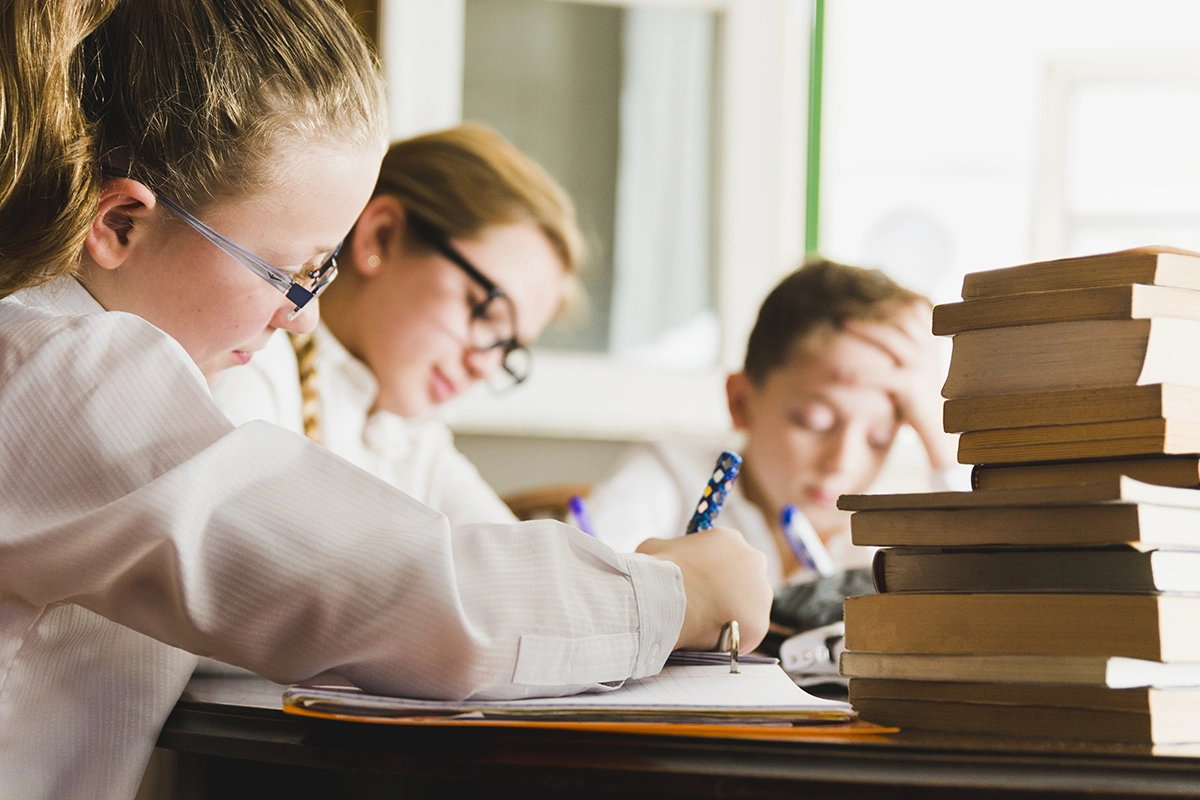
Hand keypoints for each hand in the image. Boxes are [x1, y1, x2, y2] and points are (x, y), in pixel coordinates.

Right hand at [636, 528, 771, 652]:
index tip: (699, 584)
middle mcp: (753, 560)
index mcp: (730, 539)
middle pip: (745, 580)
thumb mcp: (656, 548)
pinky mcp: (759, 623)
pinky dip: (731, 639)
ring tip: (706, 626)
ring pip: (749, 608)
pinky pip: (745, 634)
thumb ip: (668, 549)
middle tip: (704, 606)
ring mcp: (760, 593)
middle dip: (728, 592)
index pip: (727, 555)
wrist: (666, 600)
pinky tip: (712, 642)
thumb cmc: (658, 571)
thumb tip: (664, 554)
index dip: (712, 571)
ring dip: (732, 615)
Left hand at [840, 301, 956, 469]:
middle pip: (901, 320)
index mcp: (931, 346)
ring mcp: (921, 367)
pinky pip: (882, 375)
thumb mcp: (921, 372)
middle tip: (848, 317)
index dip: (896, 305)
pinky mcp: (911, 386)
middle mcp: (928, 352)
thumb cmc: (925, 402)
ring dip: (865, 329)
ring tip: (843, 324)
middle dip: (875, 313)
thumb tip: (893, 343)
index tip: (874, 304)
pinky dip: (860, 374)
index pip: (918, 312)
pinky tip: (841, 376)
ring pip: (890, 338)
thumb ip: (910, 354)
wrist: (942, 429)